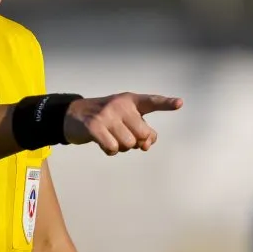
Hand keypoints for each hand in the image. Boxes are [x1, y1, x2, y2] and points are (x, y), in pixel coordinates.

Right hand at [64, 93, 182, 154]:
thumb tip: (147, 145)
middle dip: (135, 141)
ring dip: (121, 147)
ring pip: (128, 144)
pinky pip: (113, 148)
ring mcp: (106, 115)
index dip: (167, 103)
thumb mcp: (124, 118)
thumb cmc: (105, 118)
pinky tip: (102, 143)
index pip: (151, 102)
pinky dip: (110, 151)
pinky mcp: (94, 126)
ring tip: (110, 137)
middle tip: (122, 135)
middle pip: (142, 134)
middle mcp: (120, 105)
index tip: (180, 103)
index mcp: (130, 101)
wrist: (73, 115)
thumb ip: (141, 130)